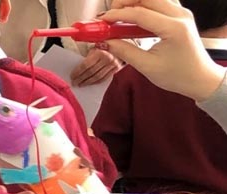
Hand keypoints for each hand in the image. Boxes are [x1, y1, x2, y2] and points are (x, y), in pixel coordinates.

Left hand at [71, 48, 121, 86]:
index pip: (86, 65)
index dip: (78, 72)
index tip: (72, 76)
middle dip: (81, 78)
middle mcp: (107, 59)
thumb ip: (89, 56)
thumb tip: (78, 66)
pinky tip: (90, 83)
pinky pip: (104, 78)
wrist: (123, 44)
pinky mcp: (116, 69)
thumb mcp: (96, 46)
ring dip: (88, 82)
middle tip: (74, 82)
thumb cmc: (106, 44)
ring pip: (97, 77)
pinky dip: (96, 82)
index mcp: (100, 52)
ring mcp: (112, 65)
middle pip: (91, 72)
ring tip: (80, 84)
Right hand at [101, 0, 226, 100]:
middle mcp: (180, 15)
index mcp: (174, 28)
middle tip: (110, 16)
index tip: (102, 22)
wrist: (200, 78)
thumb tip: (106, 42)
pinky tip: (134, 17)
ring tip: (120, 16)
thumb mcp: (147, 66)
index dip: (117, 15)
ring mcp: (181, 13)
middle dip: (125, 2)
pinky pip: (160, 2)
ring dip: (135, 2)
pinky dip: (144, 6)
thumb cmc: (178, 75)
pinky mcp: (179, 15)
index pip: (140, 13)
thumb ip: (124, 51)